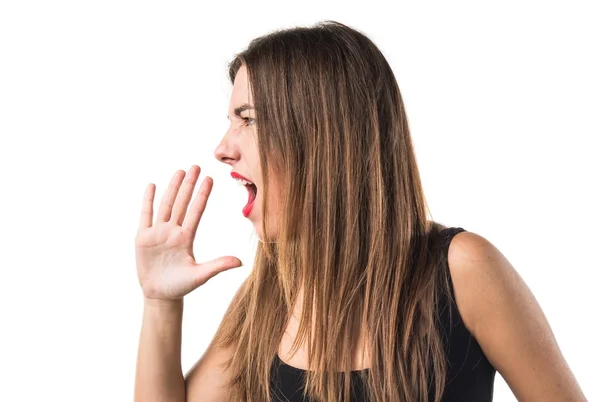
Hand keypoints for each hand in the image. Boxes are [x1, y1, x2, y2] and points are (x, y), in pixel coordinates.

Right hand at [135, 165, 241, 300]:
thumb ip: (219, 266)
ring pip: (166, 205)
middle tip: (196, 166)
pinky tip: (152, 185)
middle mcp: (173, 231)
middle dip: (189, 185)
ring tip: (180, 171)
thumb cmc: (181, 286)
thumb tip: (241, 262)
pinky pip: (146, 216)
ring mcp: (158, 233)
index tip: (210, 179)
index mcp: (187, 237)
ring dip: (172, 188)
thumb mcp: (201, 275)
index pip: (196, 211)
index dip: (202, 195)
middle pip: (182, 203)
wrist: (160, 295)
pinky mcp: (143, 238)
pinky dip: (148, 201)